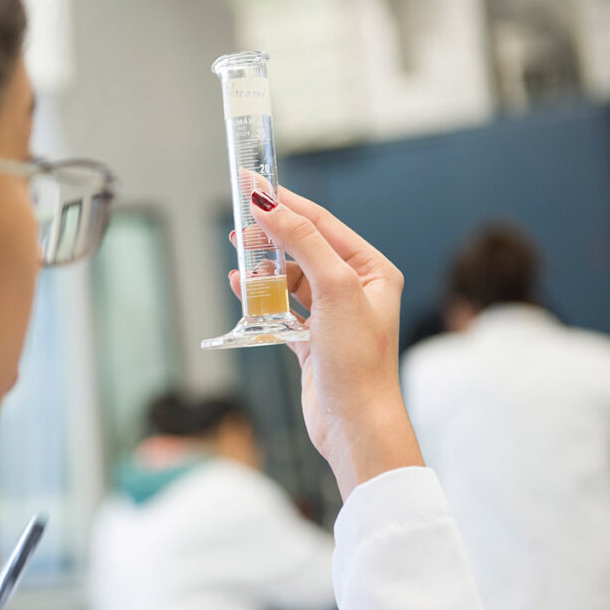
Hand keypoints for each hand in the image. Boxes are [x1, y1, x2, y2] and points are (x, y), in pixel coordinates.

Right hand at [229, 186, 423, 498]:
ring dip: (263, 270)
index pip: (323, 224)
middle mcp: (354, 291)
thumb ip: (302, 241)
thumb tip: (270, 205)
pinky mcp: (311, 343)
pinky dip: (260, 300)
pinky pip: (280, 310)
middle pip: (303, 249)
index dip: (286, 203)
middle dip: (270, 236)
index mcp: (371, 271)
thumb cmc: (358, 361)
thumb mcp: (333, 289)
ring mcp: (332, 317)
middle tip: (237, 226)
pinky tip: (242, 290)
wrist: (356, 425)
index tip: (252, 183)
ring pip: (289, 280)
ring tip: (237, 261)